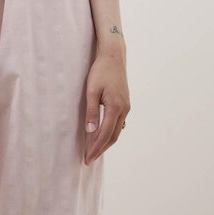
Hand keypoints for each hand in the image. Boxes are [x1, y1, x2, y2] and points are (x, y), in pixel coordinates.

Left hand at [84, 49, 130, 164]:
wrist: (113, 56)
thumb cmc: (100, 71)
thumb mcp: (92, 90)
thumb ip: (91, 111)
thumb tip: (91, 131)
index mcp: (116, 108)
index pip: (105, 135)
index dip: (96, 148)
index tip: (87, 158)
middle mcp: (124, 110)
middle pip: (113, 136)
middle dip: (101, 149)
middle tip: (89, 159)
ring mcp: (126, 107)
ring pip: (117, 131)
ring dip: (106, 142)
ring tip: (95, 150)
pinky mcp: (125, 103)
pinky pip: (118, 123)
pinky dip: (110, 132)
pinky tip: (103, 134)